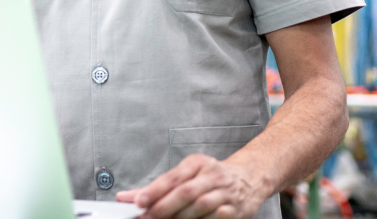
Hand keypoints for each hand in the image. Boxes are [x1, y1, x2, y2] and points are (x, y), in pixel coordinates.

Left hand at [115, 155, 267, 218]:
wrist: (250, 178)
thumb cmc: (212, 176)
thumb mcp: (187, 173)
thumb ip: (157, 187)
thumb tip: (127, 198)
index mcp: (197, 163)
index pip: (173, 177)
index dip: (155, 190)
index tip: (139, 200)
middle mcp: (212, 176)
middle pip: (186, 193)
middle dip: (164, 207)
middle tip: (147, 216)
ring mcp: (225, 194)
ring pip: (200, 207)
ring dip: (180, 217)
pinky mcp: (235, 211)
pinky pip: (216, 218)